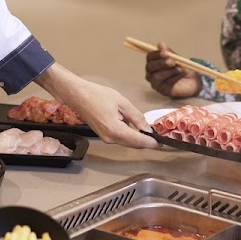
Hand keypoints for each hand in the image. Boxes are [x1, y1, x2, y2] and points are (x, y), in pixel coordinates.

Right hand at [35, 64, 157, 148]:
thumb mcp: (121, 102)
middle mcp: (110, 138)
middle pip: (134, 144)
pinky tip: (135, 126)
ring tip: (149, 129)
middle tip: (159, 135)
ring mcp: (106, 138)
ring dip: (139, 138)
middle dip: (147, 141)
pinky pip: (121, 138)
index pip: (138, 141)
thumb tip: (147, 128)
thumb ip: (136, 116)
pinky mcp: (104, 136)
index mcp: (115, 130)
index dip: (152, 143)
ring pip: (128, 142)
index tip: (163, 143)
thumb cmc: (96, 95)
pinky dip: (130, 134)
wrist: (77, 95)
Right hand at [145, 43, 200, 98]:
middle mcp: (151, 73)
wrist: (191, 80)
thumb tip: (160, 44)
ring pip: (157, 76)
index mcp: (153, 63)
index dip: (156, 54)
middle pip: (150, 67)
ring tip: (180, 68)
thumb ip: (168, 52)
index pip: (149, 57)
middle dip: (161, 63)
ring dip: (170, 71)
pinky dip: (176, 77)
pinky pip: (167, 83)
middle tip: (172, 61)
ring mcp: (156, 83)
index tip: (165, 53)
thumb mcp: (176, 58)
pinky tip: (182, 73)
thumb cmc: (181, 67)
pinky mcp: (163, 91)